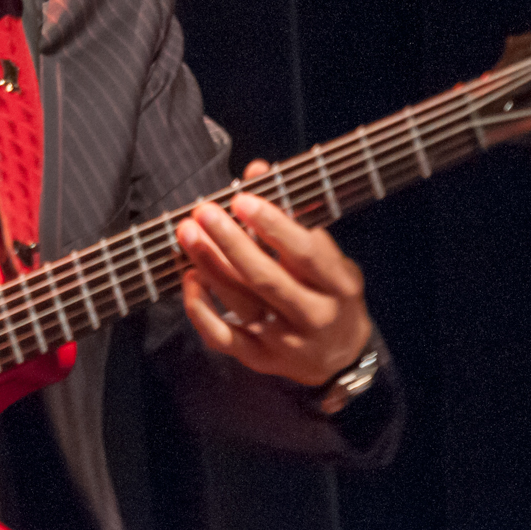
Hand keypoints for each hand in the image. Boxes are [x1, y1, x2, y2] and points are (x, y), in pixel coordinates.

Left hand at [176, 159, 371, 387]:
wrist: (342, 358)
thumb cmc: (330, 293)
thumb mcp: (328, 256)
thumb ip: (292, 215)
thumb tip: (256, 170)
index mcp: (338, 285)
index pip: (304, 253)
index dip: (272, 224)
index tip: (242, 198)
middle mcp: (313, 316)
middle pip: (266, 278)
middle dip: (230, 242)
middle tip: (204, 212)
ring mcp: (284, 341)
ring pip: (240, 303)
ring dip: (209, 265)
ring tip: (188, 233)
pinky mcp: (259, 359)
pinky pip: (222, 336)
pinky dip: (201, 309)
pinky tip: (189, 279)